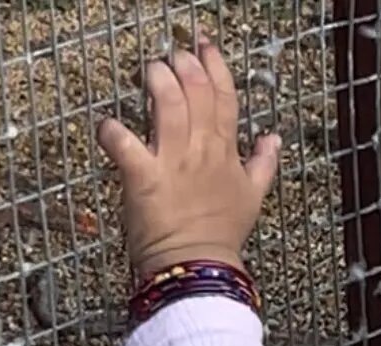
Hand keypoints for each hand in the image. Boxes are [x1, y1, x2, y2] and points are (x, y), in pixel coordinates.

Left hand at [96, 36, 279, 278]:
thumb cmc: (222, 234)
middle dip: (186, 67)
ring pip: (168, 108)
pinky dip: (112, 132)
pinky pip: (125, 146)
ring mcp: (173, 163)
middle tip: (175, 54)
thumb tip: (274, 139)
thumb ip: (263, 164)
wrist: (199, 265)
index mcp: (226, 153)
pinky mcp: (144, 178)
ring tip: (151, 70)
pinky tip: (106, 124)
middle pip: (197, 95)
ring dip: (158, 84)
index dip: (216, 67)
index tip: (206, 46)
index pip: (225, 99)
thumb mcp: (253, 196)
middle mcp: (201, 152)